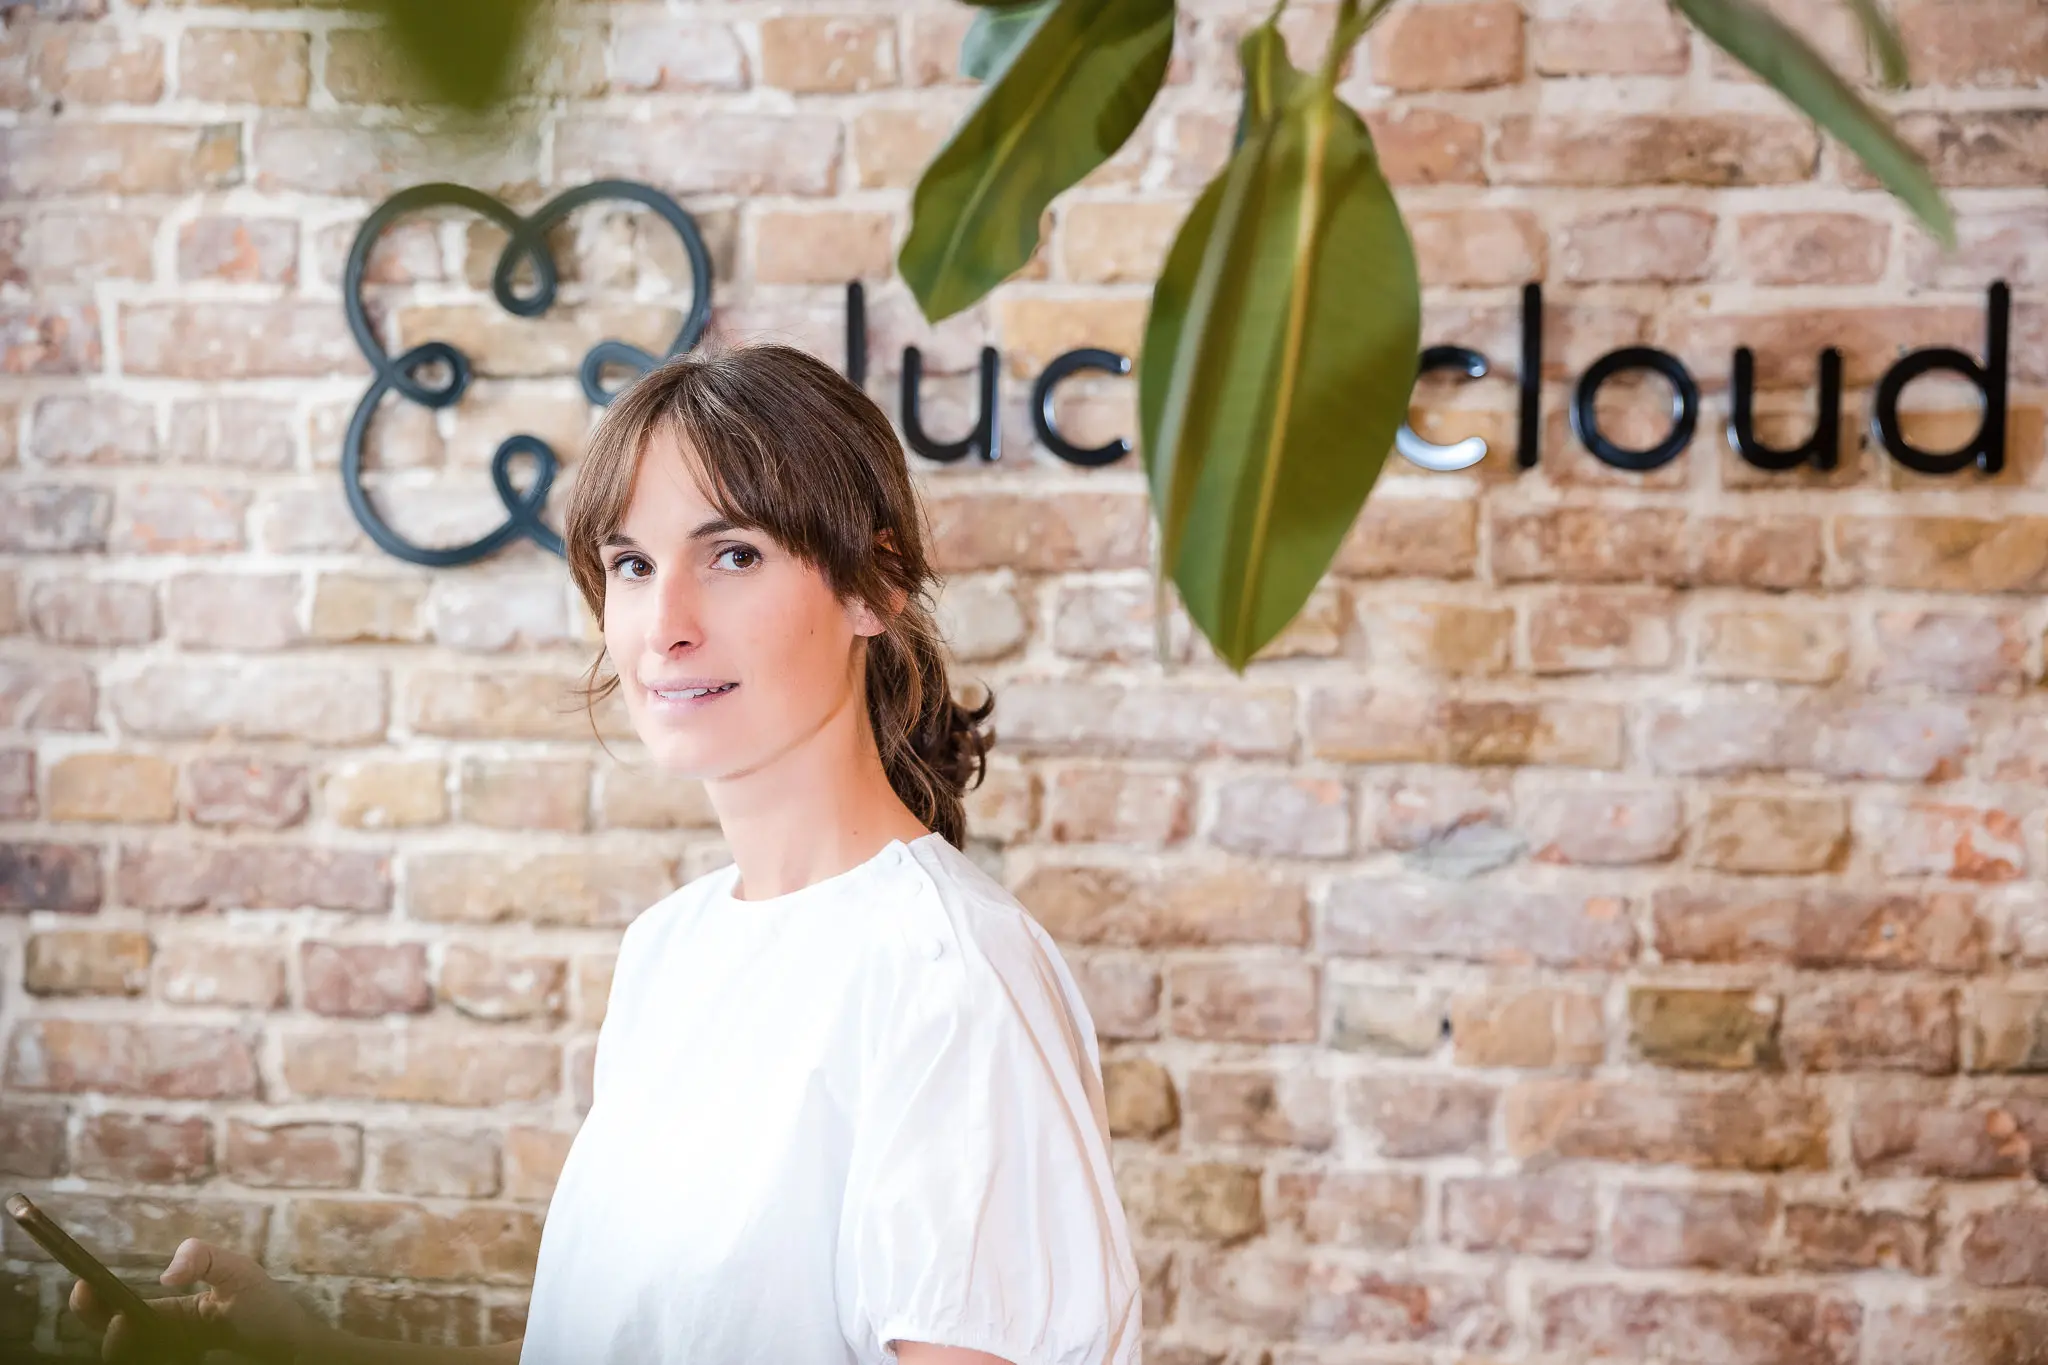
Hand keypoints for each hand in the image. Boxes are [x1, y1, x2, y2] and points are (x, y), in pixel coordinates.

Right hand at [71, 1238, 319, 1363]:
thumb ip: (204, 1257)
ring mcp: (169, 1357)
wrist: (295, 1350)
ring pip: (130, 1355)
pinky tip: (166, 1350)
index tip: (84, 1289)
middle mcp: (162, 1340)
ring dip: (126, 1347)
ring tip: (140, 1332)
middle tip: (121, 1324)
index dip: (94, 1302)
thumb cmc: (267, 1310)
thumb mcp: (237, 1272)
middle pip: (115, 1340)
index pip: (117, 1311)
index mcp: (168, 1314)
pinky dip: (146, 1354)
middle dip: (107, 1328)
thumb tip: (166, 1276)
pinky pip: (150, 1359)